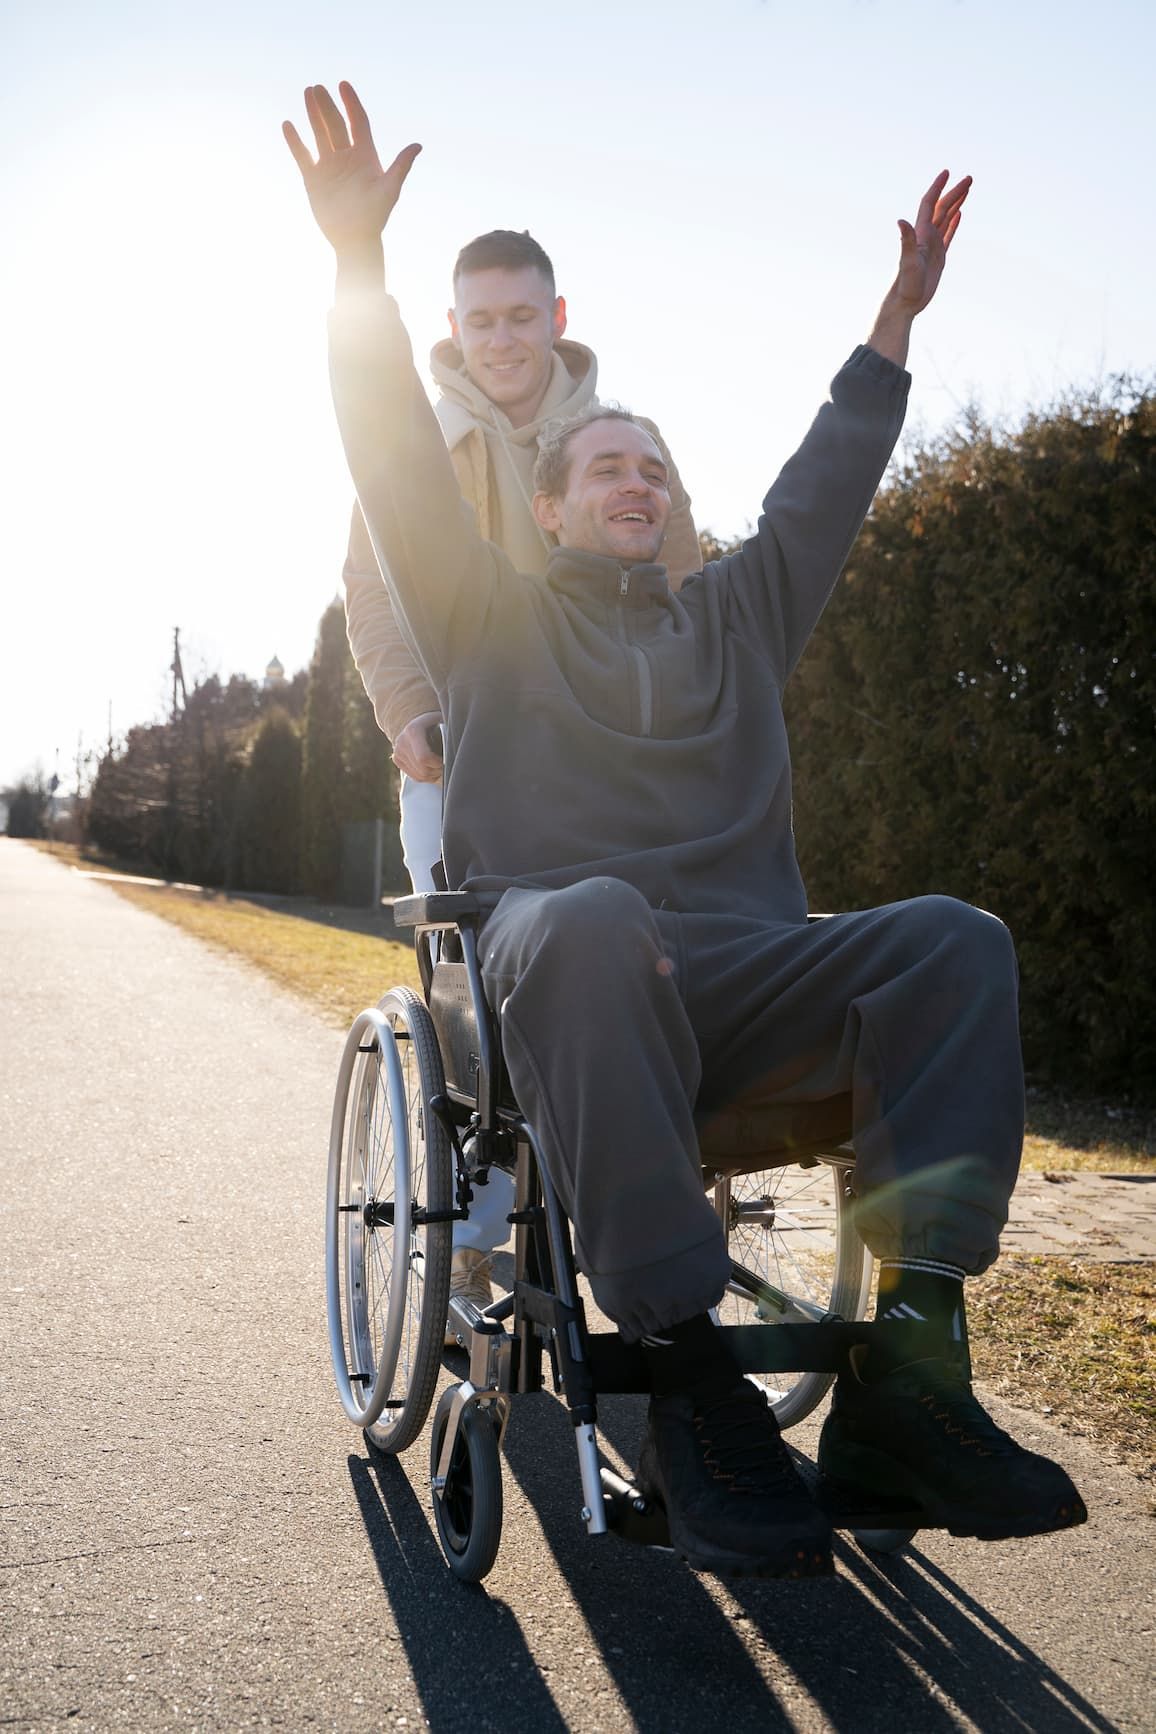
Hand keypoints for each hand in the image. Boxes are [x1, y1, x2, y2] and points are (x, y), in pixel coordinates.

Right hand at [283, 82, 420, 254]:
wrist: (354, 239)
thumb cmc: (375, 217)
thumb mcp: (389, 190)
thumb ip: (401, 166)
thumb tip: (418, 145)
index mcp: (365, 155)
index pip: (358, 122)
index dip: (351, 103)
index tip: (343, 84)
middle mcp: (347, 157)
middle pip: (335, 124)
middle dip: (327, 105)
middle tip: (317, 87)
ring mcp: (329, 166)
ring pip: (319, 134)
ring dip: (313, 114)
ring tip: (307, 93)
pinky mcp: (314, 178)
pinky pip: (302, 155)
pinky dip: (295, 141)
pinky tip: (288, 125)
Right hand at [392, 713, 443, 782]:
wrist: (416, 721)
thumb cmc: (435, 721)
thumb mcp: (442, 719)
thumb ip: (450, 727)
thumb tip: (462, 738)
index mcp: (413, 730)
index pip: (424, 758)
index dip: (438, 764)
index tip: (446, 760)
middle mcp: (402, 741)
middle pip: (423, 769)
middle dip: (438, 771)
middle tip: (446, 765)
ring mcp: (397, 752)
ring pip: (420, 776)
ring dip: (434, 775)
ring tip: (441, 766)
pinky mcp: (397, 759)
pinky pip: (415, 777)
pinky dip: (427, 777)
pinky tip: (433, 769)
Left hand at [891, 170, 970, 315]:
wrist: (904, 304)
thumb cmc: (904, 285)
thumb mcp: (907, 262)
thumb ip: (906, 240)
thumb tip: (900, 220)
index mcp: (921, 234)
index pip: (930, 204)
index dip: (937, 187)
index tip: (947, 172)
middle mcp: (926, 237)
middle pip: (942, 208)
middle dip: (955, 192)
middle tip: (969, 178)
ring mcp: (932, 246)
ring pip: (946, 219)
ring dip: (956, 203)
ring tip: (967, 189)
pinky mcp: (938, 258)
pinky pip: (948, 235)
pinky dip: (954, 223)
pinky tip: (959, 214)